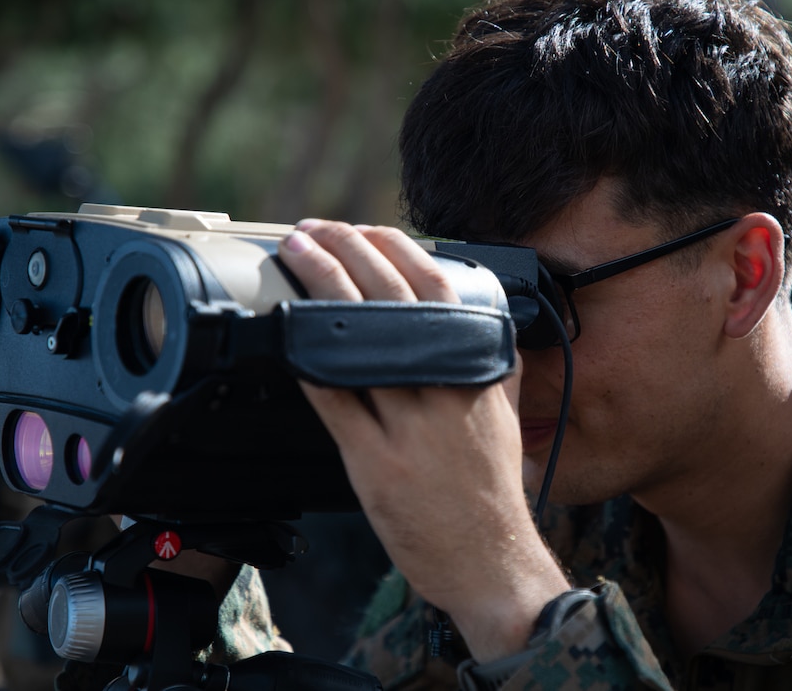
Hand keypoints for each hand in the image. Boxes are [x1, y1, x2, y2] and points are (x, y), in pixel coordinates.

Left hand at [277, 220, 569, 660]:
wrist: (491, 561)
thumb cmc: (494, 491)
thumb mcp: (505, 418)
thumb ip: (494, 369)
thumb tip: (489, 328)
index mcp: (474, 373)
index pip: (436, 290)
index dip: (394, 250)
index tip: (363, 229)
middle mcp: (443, 392)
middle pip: (390, 302)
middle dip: (347, 254)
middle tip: (313, 230)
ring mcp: (409, 429)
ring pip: (358, 343)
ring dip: (320, 291)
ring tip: (293, 259)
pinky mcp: (376, 464)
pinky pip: (336, 404)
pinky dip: (310, 366)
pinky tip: (286, 335)